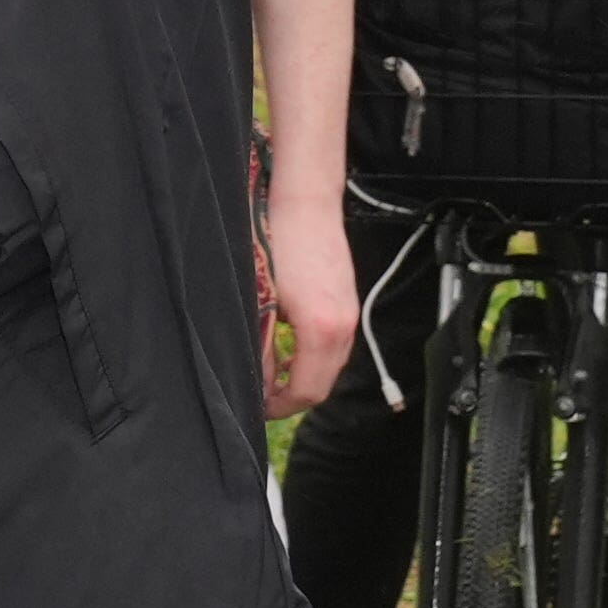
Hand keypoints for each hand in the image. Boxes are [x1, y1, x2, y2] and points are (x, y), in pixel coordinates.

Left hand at [260, 182, 357, 420]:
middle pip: (323, 385)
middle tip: (261, 395)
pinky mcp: (348, 303)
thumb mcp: (262, 300)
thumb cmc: (278, 242)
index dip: (279, 406)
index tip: (257, 406)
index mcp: (322, 330)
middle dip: (291, 396)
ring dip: (303, 377)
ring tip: (271, 374)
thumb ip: (262, 346)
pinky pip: (335, 346)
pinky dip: (314, 357)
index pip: (307, 392)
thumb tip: (258, 381)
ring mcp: (351, 315)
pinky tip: (290, 349)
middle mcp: (344, 327)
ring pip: (331, 366)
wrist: (306, 202)